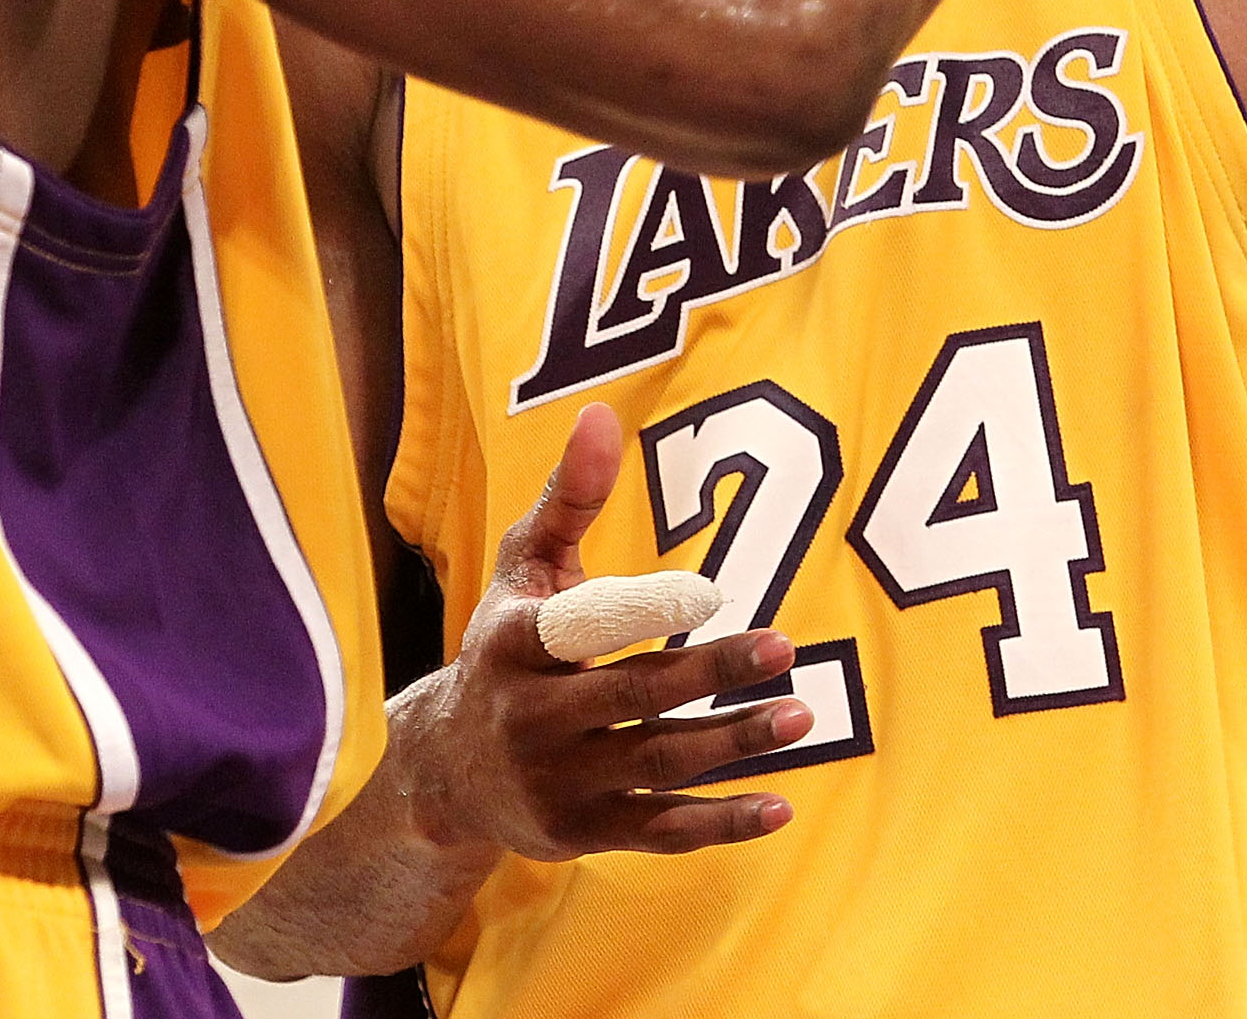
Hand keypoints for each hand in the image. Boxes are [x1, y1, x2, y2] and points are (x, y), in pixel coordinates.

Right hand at [392, 404, 808, 863]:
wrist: (446, 771)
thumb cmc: (504, 646)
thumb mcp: (524, 568)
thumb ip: (568, 497)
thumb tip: (601, 413)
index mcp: (511, 644)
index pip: (580, 626)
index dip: (643, 610)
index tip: (711, 591)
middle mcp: (528, 717)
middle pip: (630, 695)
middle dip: (709, 674)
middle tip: (783, 647)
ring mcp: (555, 782)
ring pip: (655, 762)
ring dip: (731, 742)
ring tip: (800, 715)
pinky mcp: (581, 832)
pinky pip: (659, 832)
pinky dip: (720, 823)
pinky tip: (780, 805)